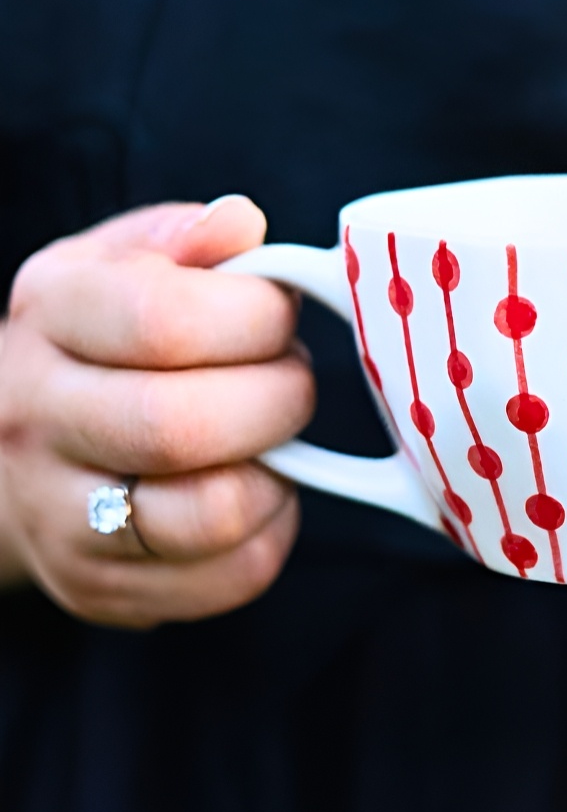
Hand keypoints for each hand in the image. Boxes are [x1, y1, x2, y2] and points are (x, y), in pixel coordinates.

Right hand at [0, 197, 314, 625]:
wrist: (12, 444)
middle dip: (278, 400)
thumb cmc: (101, 338)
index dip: (255, 318)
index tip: (280, 314)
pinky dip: (272, 532)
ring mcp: (59, 515)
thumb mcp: (125, 261)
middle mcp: (36, 418)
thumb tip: (240, 224)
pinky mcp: (100, 587)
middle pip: (182, 427)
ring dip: (277, 473)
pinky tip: (256, 489)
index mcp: (51, 313)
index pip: (163, 322)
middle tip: (293, 380)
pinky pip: (231, 576)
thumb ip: (190, 238)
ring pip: (210, 515)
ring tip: (270, 438)